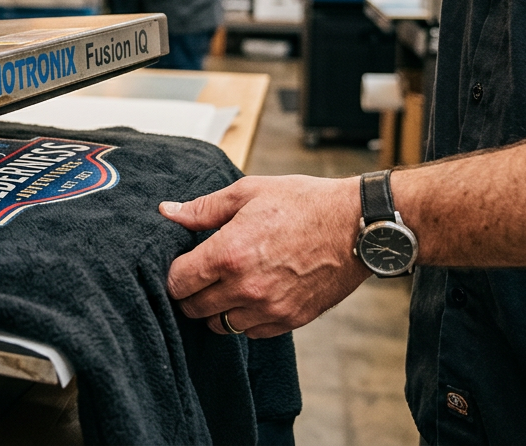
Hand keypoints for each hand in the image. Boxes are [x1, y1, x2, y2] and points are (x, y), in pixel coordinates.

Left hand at [160, 175, 369, 337]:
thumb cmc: (304, 203)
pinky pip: (251, 332)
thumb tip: (168, 211)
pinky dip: (244, 318)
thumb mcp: (248, 192)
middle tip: (199, 275)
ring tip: (225, 285)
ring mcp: (269, 308)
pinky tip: (251, 295)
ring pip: (220, 325)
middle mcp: (245, 287)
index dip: (173, 273)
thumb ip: (203, 208)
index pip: (177, 282)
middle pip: (193, 308)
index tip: (179, 265)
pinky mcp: (290, 320)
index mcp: (229, 253)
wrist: (358, 226)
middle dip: (189, 293)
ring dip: (215, 309)